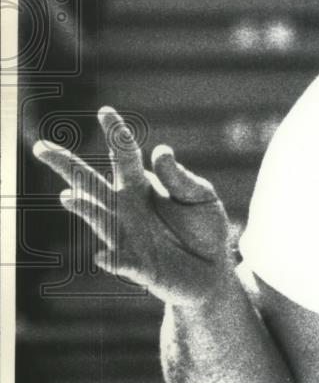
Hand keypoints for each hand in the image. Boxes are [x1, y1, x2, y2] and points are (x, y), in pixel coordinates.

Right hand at [33, 106, 233, 306]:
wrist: (213, 271)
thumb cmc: (203, 228)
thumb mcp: (200, 197)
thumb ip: (180, 178)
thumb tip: (160, 150)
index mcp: (141, 186)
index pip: (124, 155)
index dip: (115, 134)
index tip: (105, 111)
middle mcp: (125, 209)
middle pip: (92, 183)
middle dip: (67, 166)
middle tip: (42, 147)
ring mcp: (127, 238)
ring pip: (100, 219)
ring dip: (86, 209)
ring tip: (70, 196)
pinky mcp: (139, 267)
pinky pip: (122, 263)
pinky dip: (113, 260)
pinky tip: (103, 255)